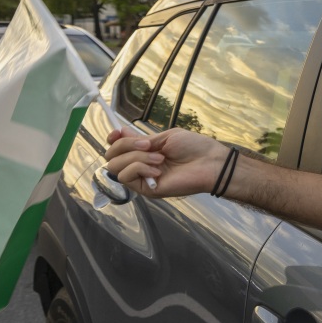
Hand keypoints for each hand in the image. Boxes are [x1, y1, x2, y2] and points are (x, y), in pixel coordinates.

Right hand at [104, 127, 228, 197]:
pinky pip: (127, 177)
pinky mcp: (146, 190)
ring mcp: (142, 178)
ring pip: (116, 167)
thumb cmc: (193, 147)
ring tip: (159, 158)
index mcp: (145, 152)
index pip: (117, 148)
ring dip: (136, 157)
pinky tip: (158, 169)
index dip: (113, 140)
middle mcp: (140, 165)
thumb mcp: (166, 137)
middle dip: (125, 146)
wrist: (210, 163)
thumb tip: (120, 133)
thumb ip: (141, 139)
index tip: (117, 132)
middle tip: (148, 145)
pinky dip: (139, 168)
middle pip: (111, 157)